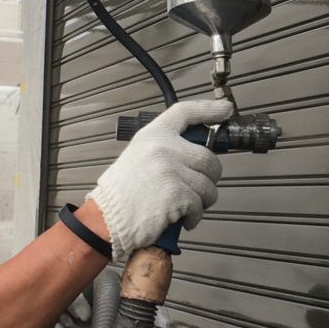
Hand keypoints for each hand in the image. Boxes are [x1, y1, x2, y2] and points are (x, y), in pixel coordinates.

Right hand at [87, 98, 231, 257]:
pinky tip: (181, 218)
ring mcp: (171, 171)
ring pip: (208, 185)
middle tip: (198, 188)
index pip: (185, 112)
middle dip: (210, 178)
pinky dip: (194, 216)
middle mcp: (163, 149)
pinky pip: (200, 205)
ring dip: (202, 200)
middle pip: (208, 158)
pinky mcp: (177, 195)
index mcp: (153, 136)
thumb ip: (165, 148)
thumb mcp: (138, 155)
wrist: (105, 218)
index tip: (224, 109)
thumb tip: (196, 152)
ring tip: (184, 205)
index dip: (209, 109)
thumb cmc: (121, 192)